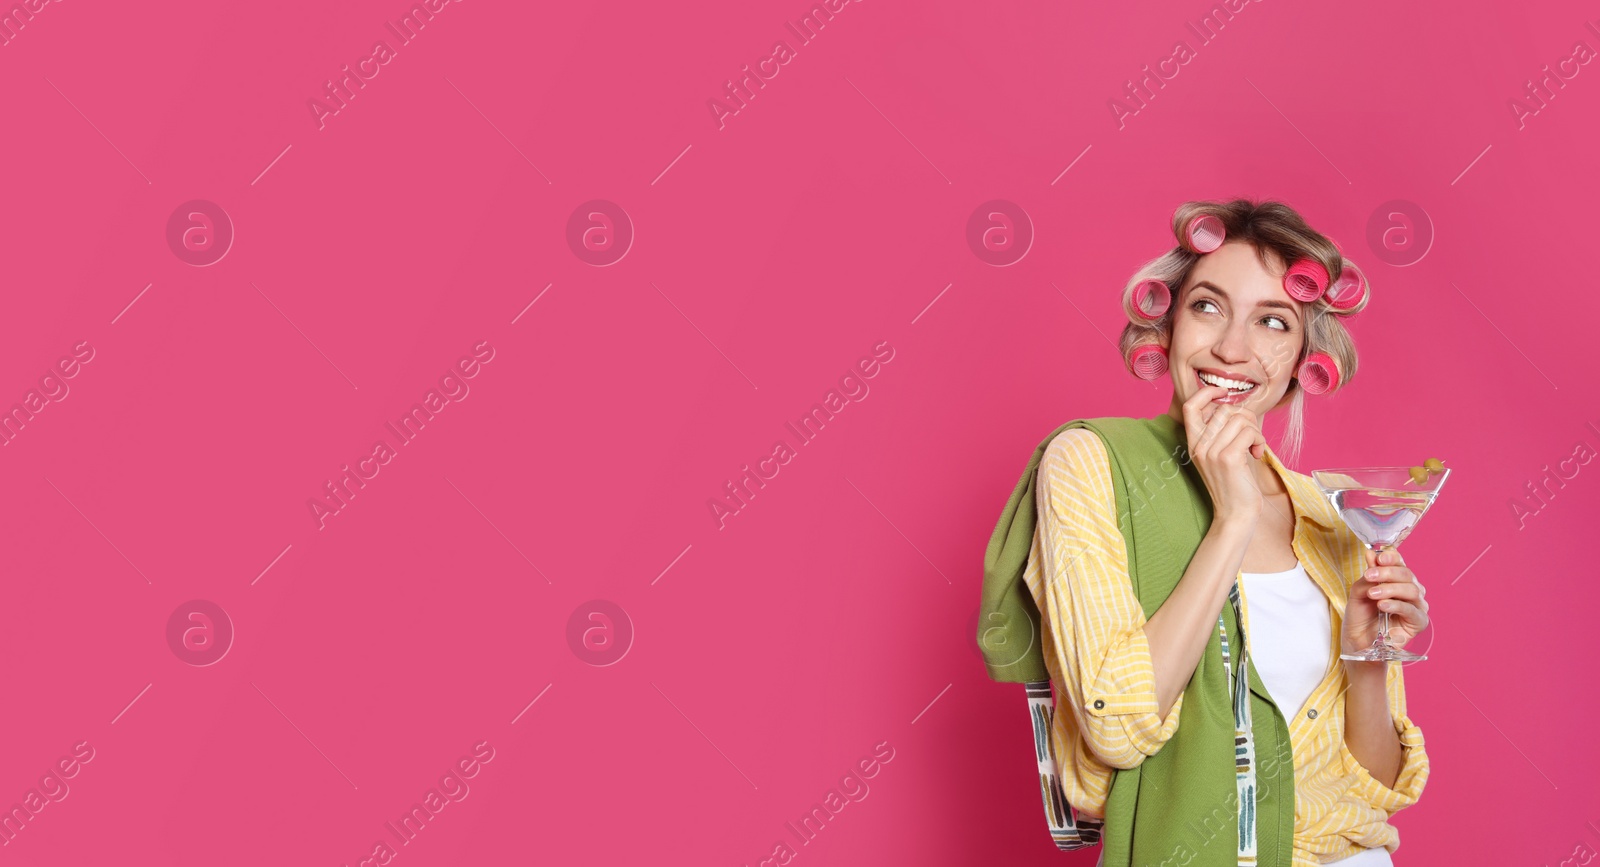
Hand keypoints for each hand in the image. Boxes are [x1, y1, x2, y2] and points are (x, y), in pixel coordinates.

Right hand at [1180, 385, 1267, 526]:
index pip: (1190, 406)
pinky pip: (1249, 432)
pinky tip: (1257, 453)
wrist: (1236, 514)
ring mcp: (1211, 452)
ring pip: (1239, 418)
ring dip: (1255, 429)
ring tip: (1254, 446)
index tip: (1223, 393)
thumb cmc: (1234, 484)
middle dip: (1245, 417)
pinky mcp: (1228, 458)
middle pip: (1223, 409)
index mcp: (1194, 443)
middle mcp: (1199, 446)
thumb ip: (1222, 432)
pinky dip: (1259, 439)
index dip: (1206, 393)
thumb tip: (1236, 408)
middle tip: (1251, 435)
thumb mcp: (1220, 455)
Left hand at [1342, 548, 1429, 656]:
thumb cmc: (1360, 615)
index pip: (1400, 563)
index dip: (1391, 558)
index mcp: (1397, 579)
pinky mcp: (1419, 622)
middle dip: (1387, 573)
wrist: (1358, 640)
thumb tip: (1372, 553)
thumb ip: (1369, 574)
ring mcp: (1417, 605)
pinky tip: (1382, 605)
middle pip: (1406, 574)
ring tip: (1373, 594)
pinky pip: (1411, 610)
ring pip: (1411, 590)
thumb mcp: (1359, 591)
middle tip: (1370, 576)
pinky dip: (1396, 605)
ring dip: (1390, 589)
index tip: (1379, 558)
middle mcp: (1411, 590)